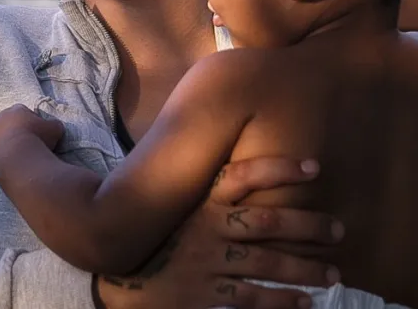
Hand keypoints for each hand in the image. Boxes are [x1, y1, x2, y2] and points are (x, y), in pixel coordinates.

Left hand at [0, 103, 64, 172]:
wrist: (19, 155)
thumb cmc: (37, 138)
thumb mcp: (55, 128)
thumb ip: (54, 125)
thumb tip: (55, 127)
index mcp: (15, 110)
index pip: (24, 112)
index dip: (32, 122)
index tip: (38, 133)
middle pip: (9, 125)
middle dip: (17, 133)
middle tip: (29, 145)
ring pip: (0, 141)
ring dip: (8, 146)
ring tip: (22, 157)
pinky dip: (3, 160)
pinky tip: (14, 166)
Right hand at [95, 156, 343, 308]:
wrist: (123, 277)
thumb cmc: (157, 236)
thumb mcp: (175, 206)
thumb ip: (203, 190)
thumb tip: (240, 170)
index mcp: (199, 201)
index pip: (241, 175)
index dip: (278, 168)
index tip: (314, 167)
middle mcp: (207, 228)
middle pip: (266, 221)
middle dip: (306, 224)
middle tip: (338, 229)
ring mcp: (208, 263)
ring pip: (266, 264)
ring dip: (304, 269)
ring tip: (333, 272)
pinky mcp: (207, 296)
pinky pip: (252, 299)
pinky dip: (282, 302)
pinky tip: (305, 303)